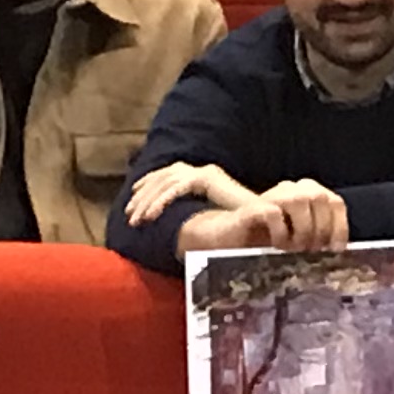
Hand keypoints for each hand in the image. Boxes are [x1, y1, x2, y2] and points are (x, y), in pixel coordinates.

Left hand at [123, 160, 242, 227]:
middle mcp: (204, 169)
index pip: (170, 173)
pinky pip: (176, 189)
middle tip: (128, 213)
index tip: (133, 197)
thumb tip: (177, 222)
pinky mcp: (207, 178)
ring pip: (165, 183)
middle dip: (143, 195)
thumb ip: (196, 212)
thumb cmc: (242, 224)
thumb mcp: (212, 216)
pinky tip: (149, 217)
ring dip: (147, 202)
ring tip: (135, 220)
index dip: (149, 182)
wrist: (264, 220)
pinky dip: (160, 202)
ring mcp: (206, 172)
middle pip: (164, 177)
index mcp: (205, 175)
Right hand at [252, 178, 349, 250]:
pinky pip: (274, 213)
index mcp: (308, 193)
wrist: (232, 239)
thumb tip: (338, 250)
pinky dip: (280, 232)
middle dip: (321, 229)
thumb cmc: (269, 240)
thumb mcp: (300, 239)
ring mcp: (272, 195)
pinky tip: (277, 245)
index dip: (340, 226)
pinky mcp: (253, 207)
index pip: (335, 202)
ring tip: (294, 248)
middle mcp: (292, 188)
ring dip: (302, 229)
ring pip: (299, 200)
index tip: (337, 249)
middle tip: (311, 250)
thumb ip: (319, 237)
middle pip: (320, 198)